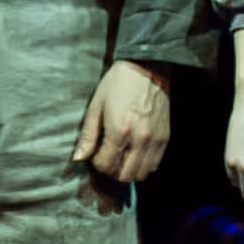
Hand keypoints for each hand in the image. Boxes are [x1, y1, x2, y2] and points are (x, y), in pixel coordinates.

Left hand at [71, 61, 172, 187]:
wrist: (146, 68)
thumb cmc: (117, 84)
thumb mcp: (96, 106)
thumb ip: (88, 135)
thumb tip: (78, 158)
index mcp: (118, 131)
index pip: (105, 165)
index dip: (96, 162)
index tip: (95, 153)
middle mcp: (138, 140)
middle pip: (124, 175)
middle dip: (112, 171)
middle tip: (107, 158)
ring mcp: (154, 140)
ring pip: (141, 173)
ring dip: (128, 171)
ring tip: (121, 158)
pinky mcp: (165, 137)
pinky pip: (155, 164)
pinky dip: (143, 166)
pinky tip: (135, 154)